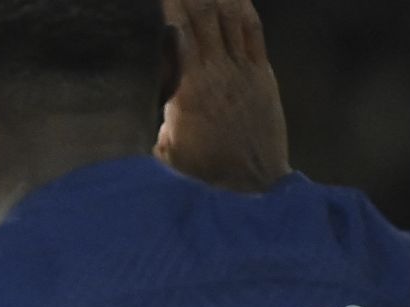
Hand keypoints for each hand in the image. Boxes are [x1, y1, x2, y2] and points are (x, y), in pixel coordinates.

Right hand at [156, 0, 289, 192]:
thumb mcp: (163, 146)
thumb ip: (159, 113)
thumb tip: (148, 92)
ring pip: (229, 18)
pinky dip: (243, 8)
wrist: (248, 186)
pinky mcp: (261, 75)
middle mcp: (215, 72)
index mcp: (187, 89)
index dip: (169, 6)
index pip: (176, 32)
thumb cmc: (200, 173)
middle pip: (202, 16)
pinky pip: (252, 32)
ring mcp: (242, 70)